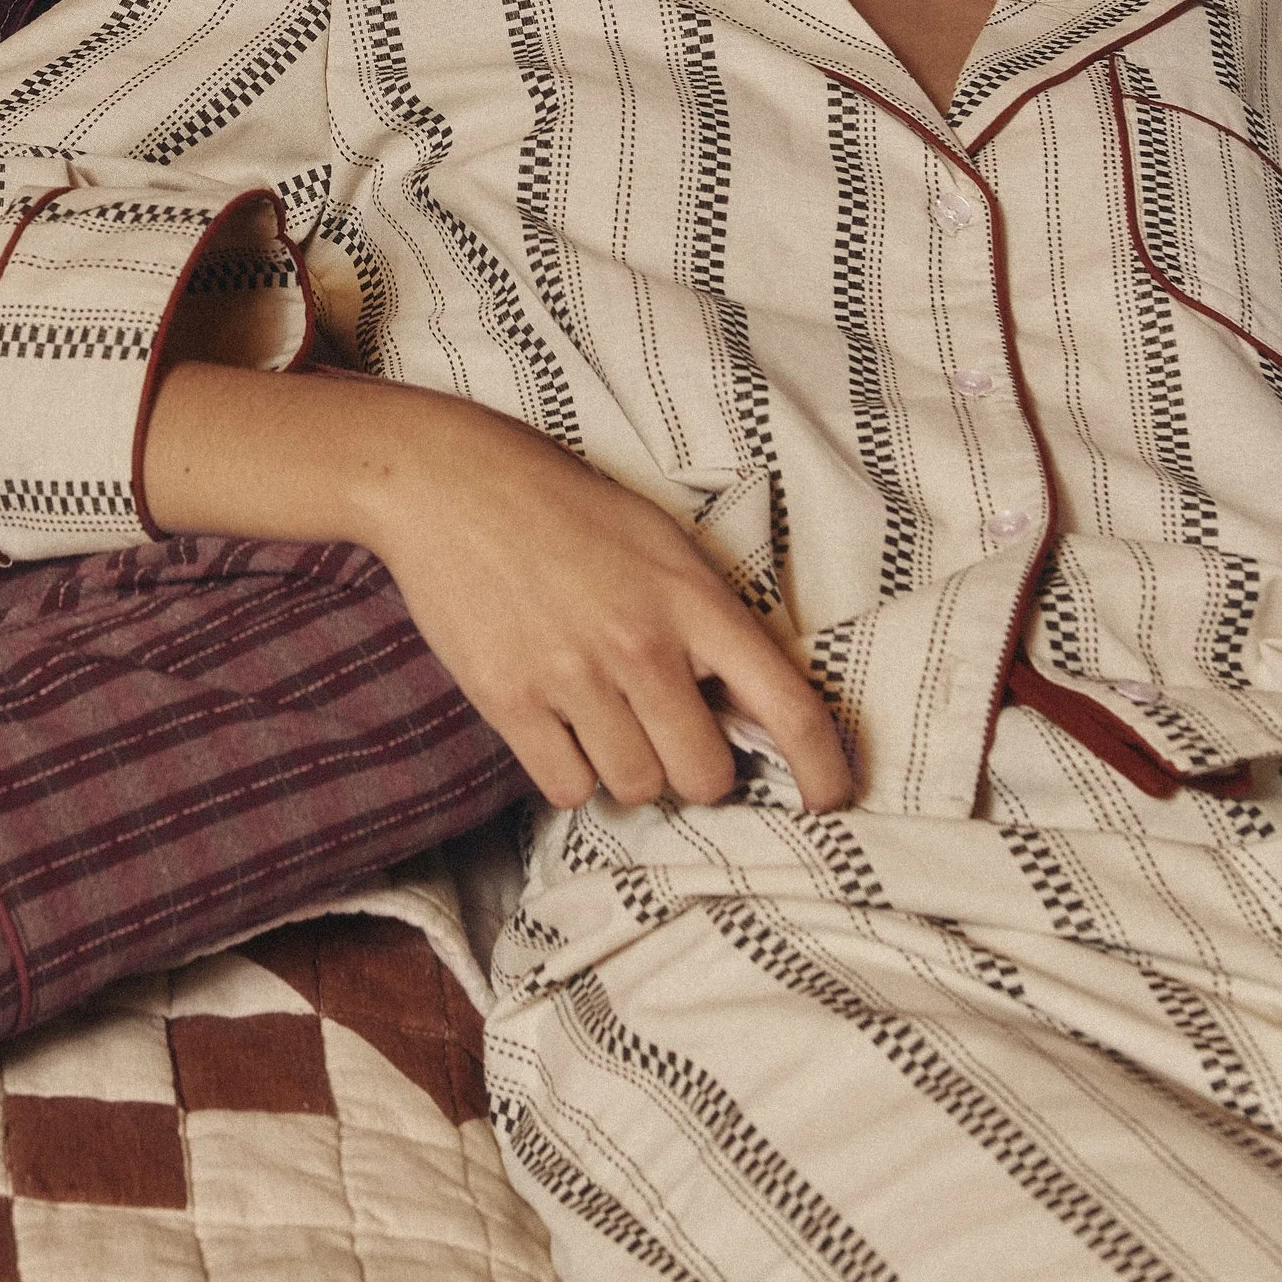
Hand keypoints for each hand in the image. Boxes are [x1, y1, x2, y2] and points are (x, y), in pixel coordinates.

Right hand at [368, 408, 852, 809]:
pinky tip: (561, 730)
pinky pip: (566, 788)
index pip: (788, 708)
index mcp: (693, 599)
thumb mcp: (661, 543)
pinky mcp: (510, 700)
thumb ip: (708, 619)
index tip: (831, 798)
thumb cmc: (565, 506)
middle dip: (696, 772)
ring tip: (605, 721)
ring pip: (635, 788)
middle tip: (672, 739)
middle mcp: (641, 644)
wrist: (450, 482)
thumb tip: (750, 706)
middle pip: (705, 775)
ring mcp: (573, 675)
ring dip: (629, 771)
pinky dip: (571, 775)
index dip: (824, 768)